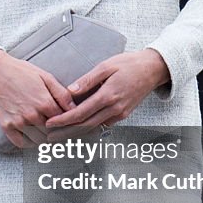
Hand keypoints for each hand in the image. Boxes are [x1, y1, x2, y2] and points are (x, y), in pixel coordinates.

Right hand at [0, 49, 75, 148]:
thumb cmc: (21, 72)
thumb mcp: (46, 77)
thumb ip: (62, 94)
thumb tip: (75, 108)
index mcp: (44, 102)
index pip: (64, 120)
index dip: (68, 120)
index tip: (68, 120)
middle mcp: (31, 115)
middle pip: (53, 133)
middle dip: (57, 130)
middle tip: (59, 127)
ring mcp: (18, 122)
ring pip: (39, 140)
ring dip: (45, 137)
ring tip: (46, 130)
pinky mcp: (6, 126)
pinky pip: (22, 143)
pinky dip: (29, 142)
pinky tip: (32, 134)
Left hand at [44, 49, 169, 130]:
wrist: (153, 70)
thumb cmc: (129, 64)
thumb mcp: (106, 66)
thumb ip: (87, 80)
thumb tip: (70, 91)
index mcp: (108, 96)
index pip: (80, 113)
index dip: (63, 120)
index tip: (50, 123)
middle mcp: (114, 109)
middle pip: (85, 126)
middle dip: (66, 132)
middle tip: (50, 137)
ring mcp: (120, 114)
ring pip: (94, 128)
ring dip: (76, 133)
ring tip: (60, 135)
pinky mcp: (123, 115)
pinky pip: (103, 124)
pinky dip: (89, 127)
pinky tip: (78, 127)